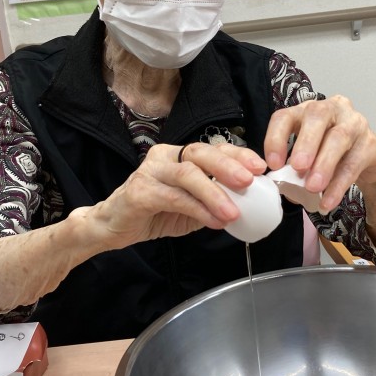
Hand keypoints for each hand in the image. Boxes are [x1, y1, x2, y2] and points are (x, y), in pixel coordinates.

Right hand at [84, 142, 267, 248]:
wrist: (114, 227)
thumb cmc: (155, 213)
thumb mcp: (192, 207)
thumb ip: (214, 200)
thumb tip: (249, 203)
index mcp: (179, 155)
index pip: (213, 148)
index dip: (238, 155)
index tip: (260, 167)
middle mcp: (164, 156)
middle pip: (200, 153)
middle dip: (227, 166)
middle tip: (249, 182)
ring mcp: (150, 171)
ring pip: (187, 174)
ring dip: (214, 193)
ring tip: (234, 212)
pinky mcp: (139, 191)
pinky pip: (173, 197)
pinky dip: (196, 209)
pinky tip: (213, 221)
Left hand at [264, 97, 375, 213]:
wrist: (371, 160)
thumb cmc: (333, 154)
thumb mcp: (310, 157)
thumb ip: (295, 168)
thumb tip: (285, 187)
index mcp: (308, 111)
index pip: (286, 116)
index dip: (276, 138)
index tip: (273, 165)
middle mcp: (332, 108)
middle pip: (317, 116)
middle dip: (305, 143)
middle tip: (297, 167)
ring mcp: (355, 123)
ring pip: (339, 137)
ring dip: (324, 164)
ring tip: (313, 188)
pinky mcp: (372, 143)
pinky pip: (354, 162)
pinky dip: (339, 184)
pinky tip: (328, 200)